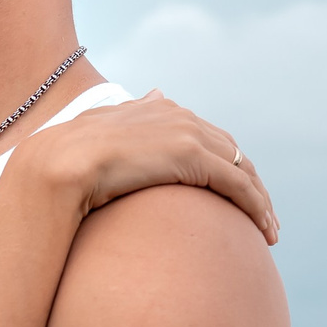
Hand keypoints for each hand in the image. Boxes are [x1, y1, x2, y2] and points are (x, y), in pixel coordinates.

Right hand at [22, 91, 277, 244]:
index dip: (226, 165)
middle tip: (263, 215)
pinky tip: (263, 230)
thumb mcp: (101, 135)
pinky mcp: (193, 156)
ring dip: (260, 201)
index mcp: (159, 110)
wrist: (58, 164)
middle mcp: (179, 116)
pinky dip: (256, 206)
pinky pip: (237, 184)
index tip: (235, 194)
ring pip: (241, 168)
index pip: (207, 138)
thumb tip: (153, 95)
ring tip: (269, 231)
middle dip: (250, 182)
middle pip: (231, 151)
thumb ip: (130, 119)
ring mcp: (188, 133)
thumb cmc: (67, 160)